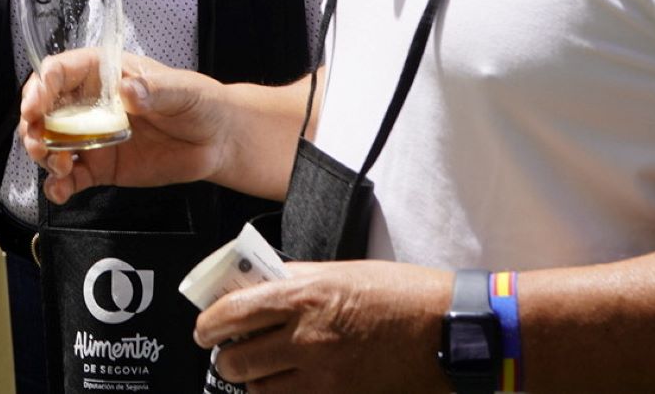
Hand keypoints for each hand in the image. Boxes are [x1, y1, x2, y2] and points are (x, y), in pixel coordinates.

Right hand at [20, 50, 231, 202]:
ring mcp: (92, 137)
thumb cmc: (200, 103)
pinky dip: (59, 186)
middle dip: (33, 127)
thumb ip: (155, 91)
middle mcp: (90, 104)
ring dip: (44, 156)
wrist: (218, 142)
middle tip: (39, 145)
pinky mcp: (100, 167)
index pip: (60, 72)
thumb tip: (127, 91)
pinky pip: (71, 178)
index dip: (41, 87)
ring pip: (51, 143)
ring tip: (59, 169)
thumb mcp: (182, 91)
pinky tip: (59, 192)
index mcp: (104, 74)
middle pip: (45, 109)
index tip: (35, 107)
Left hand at [195, 260, 449, 392]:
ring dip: (254, 380)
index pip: (230, 313)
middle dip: (226, 357)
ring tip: (261, 369)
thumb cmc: (402, 295)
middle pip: (235, 361)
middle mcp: (307, 339)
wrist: (449, 331)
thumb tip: (254, 283)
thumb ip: (293, 278)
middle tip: (230, 351)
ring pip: (259, 390)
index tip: (205, 328)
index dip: (208, 324)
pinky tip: (289, 384)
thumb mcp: (340, 271)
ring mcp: (324, 377)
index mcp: (303, 297)